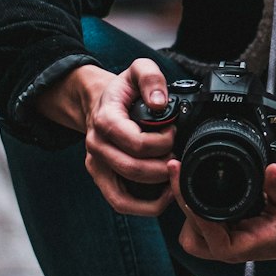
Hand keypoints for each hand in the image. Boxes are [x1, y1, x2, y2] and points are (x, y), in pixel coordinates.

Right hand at [38, 59, 176, 214]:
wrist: (98, 101)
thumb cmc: (123, 90)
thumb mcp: (137, 69)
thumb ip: (150, 77)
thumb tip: (160, 103)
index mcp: (105, 120)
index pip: (137, 143)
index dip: (163, 142)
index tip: (173, 133)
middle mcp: (96, 146)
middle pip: (133, 169)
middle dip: (163, 166)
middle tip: (178, 155)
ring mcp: (96, 165)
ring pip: (125, 195)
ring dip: (155, 190)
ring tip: (173, 176)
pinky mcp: (101, 178)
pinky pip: (120, 203)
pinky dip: (144, 206)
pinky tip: (164, 194)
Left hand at [169, 162, 275, 263]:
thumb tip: (271, 170)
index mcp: (247, 245)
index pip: (212, 237)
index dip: (195, 213)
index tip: (185, 187)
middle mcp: (232, 249)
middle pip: (193, 238)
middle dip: (184, 207)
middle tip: (179, 173)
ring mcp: (225, 244)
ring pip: (191, 236)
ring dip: (186, 212)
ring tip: (186, 181)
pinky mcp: (222, 236)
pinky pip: (198, 230)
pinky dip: (193, 212)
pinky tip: (196, 190)